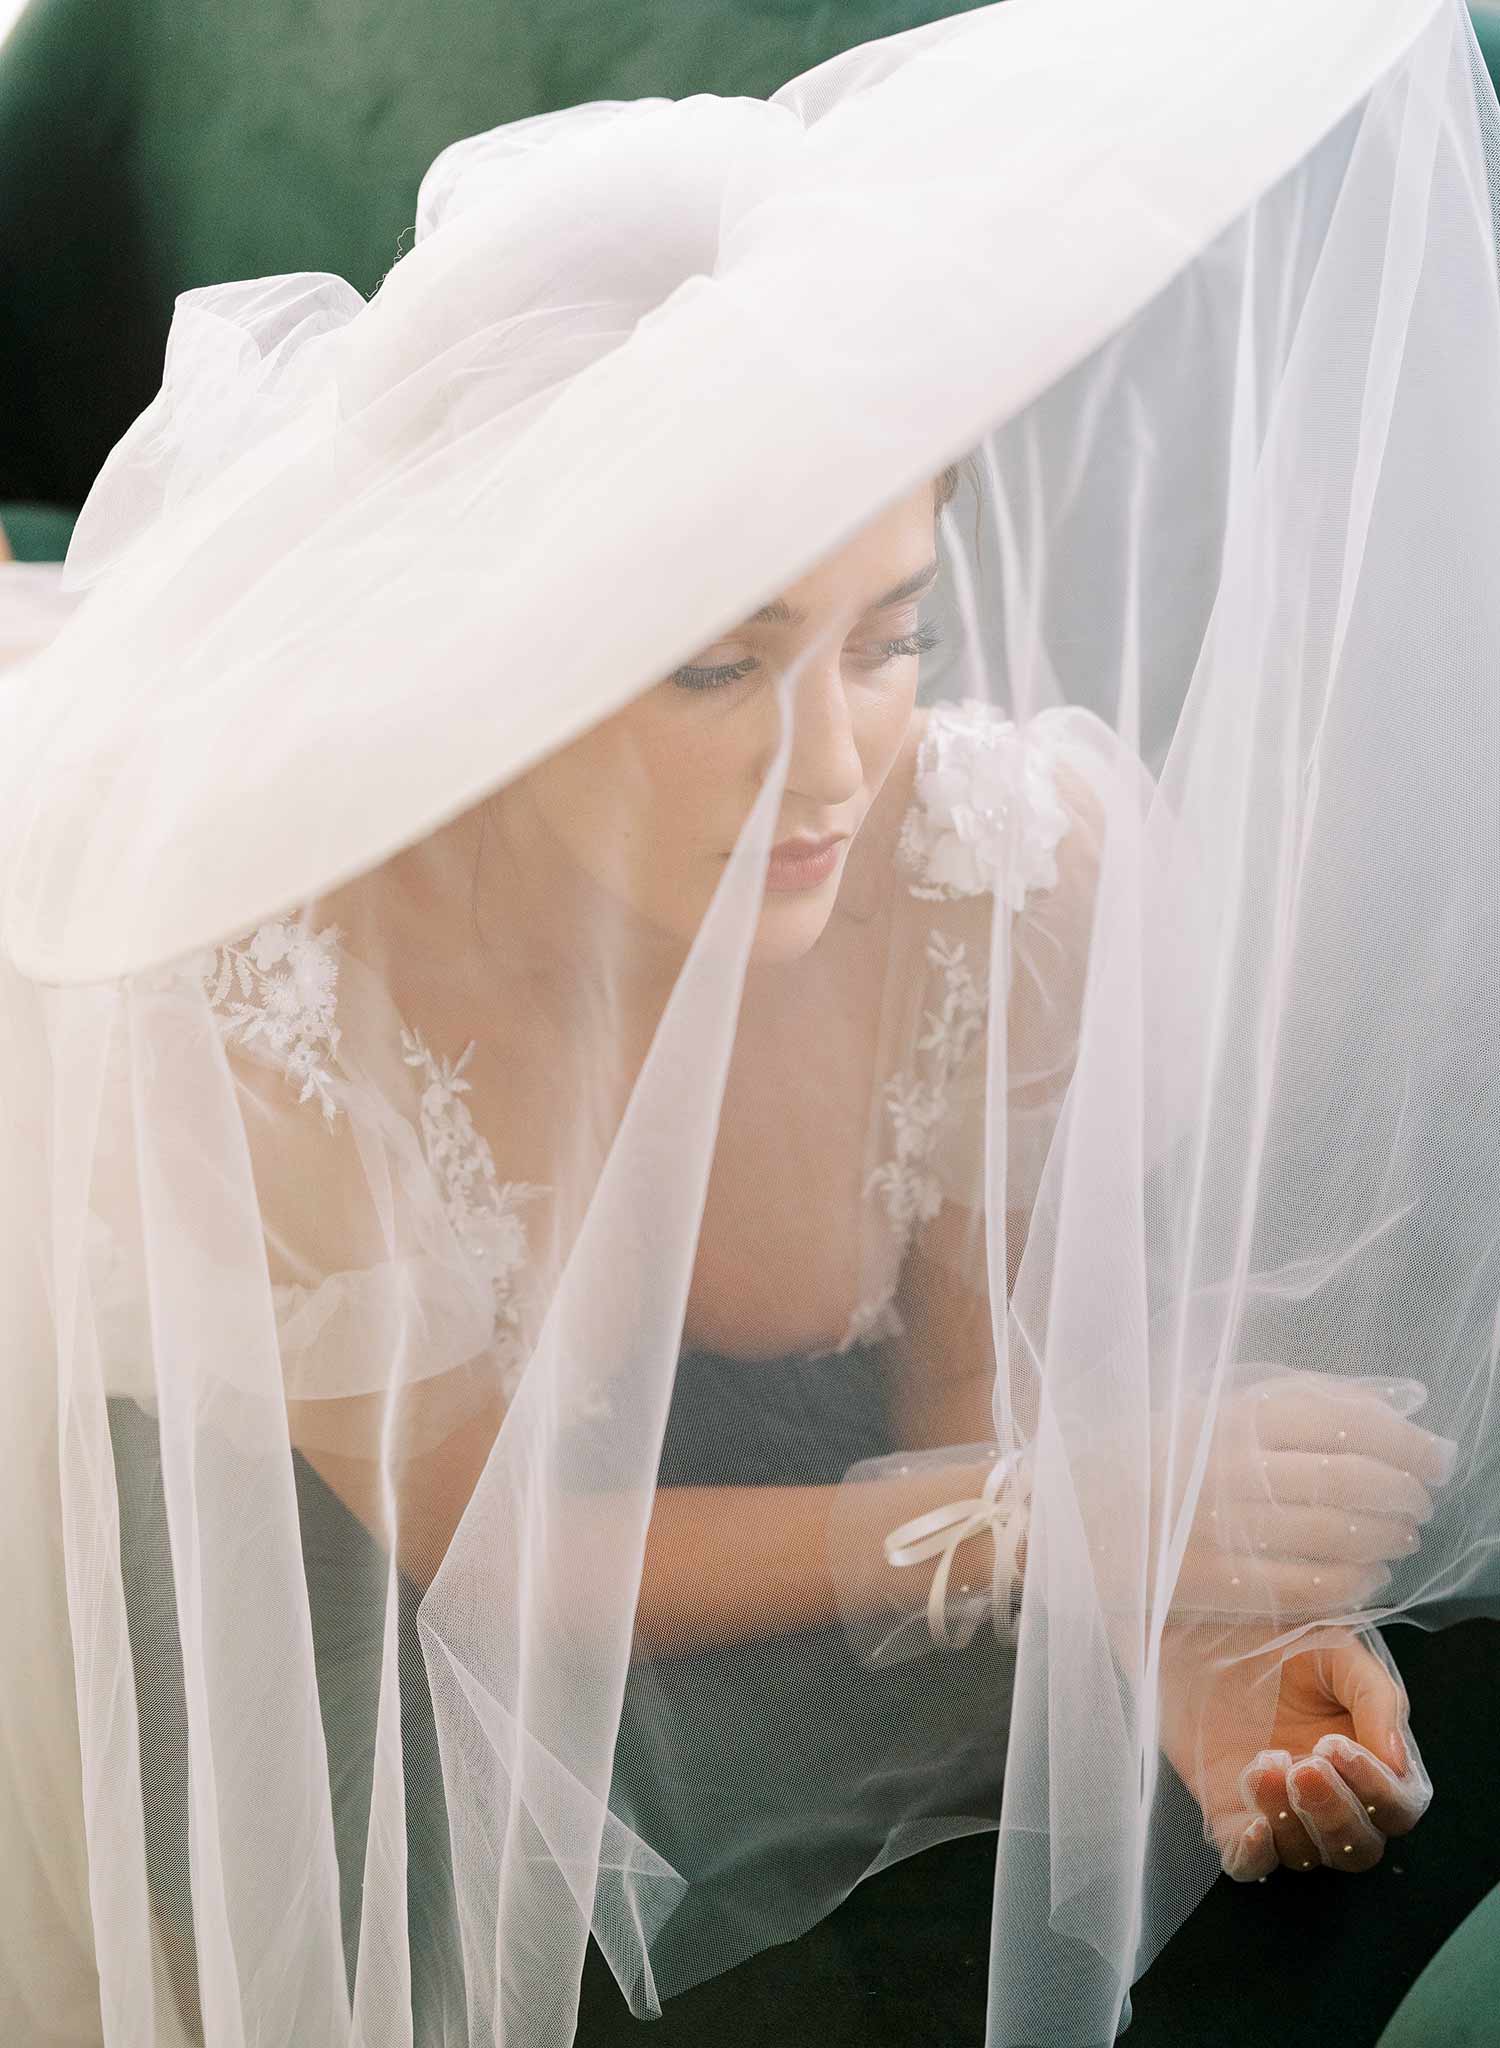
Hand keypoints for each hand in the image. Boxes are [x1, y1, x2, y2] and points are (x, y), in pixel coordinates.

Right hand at [1150, 1372, 1454, 1624]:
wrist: (1076, 1516)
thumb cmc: (1154, 1458)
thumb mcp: (1211, 1408)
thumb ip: (1292, 1402)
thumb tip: (1386, 1408)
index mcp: (1234, 1416)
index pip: (1346, 1422)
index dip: (1406, 1441)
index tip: (1435, 1454)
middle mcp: (1233, 1469)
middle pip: (1352, 1480)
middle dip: (1406, 1492)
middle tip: (1422, 1499)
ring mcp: (1226, 1530)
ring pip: (1339, 1537)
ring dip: (1389, 1538)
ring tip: (1402, 1536)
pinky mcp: (1220, 1584)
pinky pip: (1312, 1587)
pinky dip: (1357, 1583)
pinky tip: (1368, 1576)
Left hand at [1159, 1624, 1431, 1879]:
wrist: (1193, 1622)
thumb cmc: (1273, 1631)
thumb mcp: (1334, 1647)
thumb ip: (1376, 1697)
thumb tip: (1398, 1760)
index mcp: (1366, 1755)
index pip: (1397, 1806)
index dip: (1376, 1790)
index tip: (1334, 1745)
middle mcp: (1329, 1791)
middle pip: (1360, 1847)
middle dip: (1336, 1814)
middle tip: (1304, 1765)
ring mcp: (1278, 1807)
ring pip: (1307, 1856)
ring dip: (1291, 1821)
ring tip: (1263, 1763)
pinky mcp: (1228, 1813)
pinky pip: (1249, 1865)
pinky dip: (1255, 1859)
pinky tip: (1253, 1826)